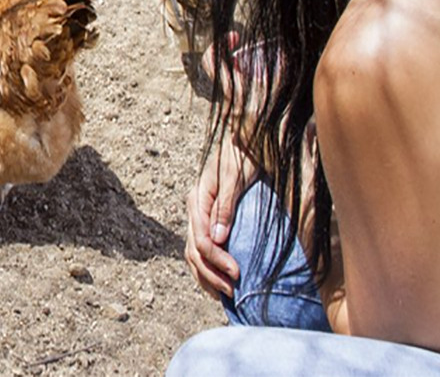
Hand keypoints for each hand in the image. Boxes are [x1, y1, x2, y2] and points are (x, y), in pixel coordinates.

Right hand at [185, 139, 256, 300]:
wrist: (245, 144)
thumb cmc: (242, 158)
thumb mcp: (234, 178)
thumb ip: (225, 207)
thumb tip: (218, 238)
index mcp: (197, 199)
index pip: (200, 238)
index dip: (216, 258)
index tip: (237, 273)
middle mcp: (194, 210)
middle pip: (194, 250)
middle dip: (211, 273)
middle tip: (233, 290)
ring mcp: (200, 217)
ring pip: (193, 254)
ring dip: (207, 276)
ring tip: (226, 294)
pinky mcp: (209, 222)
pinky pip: (201, 250)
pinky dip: (207, 269)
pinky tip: (219, 282)